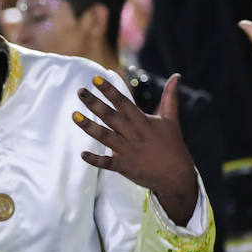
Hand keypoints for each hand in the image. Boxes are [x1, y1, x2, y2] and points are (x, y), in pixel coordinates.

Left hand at [74, 74, 197, 224]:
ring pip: (104, 136)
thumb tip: (176, 76)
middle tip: (80, 91)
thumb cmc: (173, 145)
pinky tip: (82, 154)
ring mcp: (127, 151)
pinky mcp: (124, 166)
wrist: (177, 176)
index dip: (109, 90)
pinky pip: (106, 163)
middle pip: (110, 116)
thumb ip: (169, 97)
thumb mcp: (170, 120)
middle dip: (94, 103)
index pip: (123, 102)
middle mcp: (133, 134)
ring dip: (88, 126)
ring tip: (74, 115)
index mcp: (142, 121)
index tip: (96, 79)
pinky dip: (95, 159)